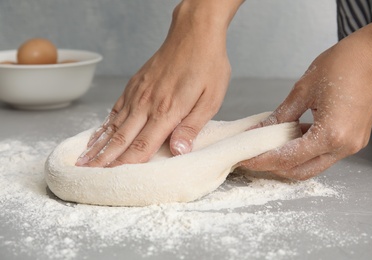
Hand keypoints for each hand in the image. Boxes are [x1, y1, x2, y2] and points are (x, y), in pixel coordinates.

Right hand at [76, 0, 243, 166]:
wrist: (194, 33)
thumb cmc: (207, 66)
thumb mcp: (210, 99)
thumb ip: (192, 127)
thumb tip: (179, 152)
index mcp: (167, 111)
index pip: (142, 146)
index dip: (125, 165)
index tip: (109, 179)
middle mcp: (147, 104)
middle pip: (121, 138)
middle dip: (103, 159)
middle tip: (86, 174)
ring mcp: (138, 93)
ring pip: (114, 124)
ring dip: (99, 143)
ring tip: (84, 158)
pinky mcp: (135, 84)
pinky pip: (116, 108)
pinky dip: (105, 123)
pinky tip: (99, 132)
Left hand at [240, 17, 371, 179]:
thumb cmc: (347, 63)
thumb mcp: (304, 89)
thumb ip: (280, 116)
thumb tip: (259, 131)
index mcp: (331, 134)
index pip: (288, 158)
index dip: (262, 160)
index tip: (245, 159)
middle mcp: (343, 146)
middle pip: (300, 171)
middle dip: (273, 167)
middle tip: (253, 157)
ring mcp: (351, 145)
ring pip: (312, 166)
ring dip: (289, 161)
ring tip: (267, 149)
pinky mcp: (353, 139)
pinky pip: (323, 154)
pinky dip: (304, 152)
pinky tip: (289, 140)